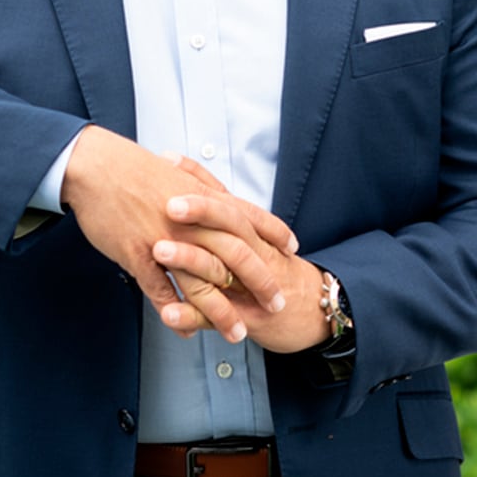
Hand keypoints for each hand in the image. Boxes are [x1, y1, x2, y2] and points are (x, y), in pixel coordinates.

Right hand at [61, 126, 297, 342]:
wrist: (96, 166)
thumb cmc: (133, 169)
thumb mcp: (177, 175)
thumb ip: (201, 190)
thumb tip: (218, 197)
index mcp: (204, 198)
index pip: (250, 217)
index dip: (274, 234)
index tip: (292, 250)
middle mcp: (193, 220)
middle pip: (236, 255)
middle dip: (261, 283)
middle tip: (276, 305)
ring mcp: (166, 239)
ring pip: (202, 282)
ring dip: (222, 312)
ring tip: (237, 333)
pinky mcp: (139, 254)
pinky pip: (160, 290)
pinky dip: (175, 312)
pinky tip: (184, 330)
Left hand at [152, 193, 333, 353]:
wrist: (316, 308)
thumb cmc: (278, 271)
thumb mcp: (257, 240)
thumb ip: (225, 220)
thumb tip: (188, 191)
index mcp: (250, 232)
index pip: (223, 197)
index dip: (197, 177)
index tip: (168, 159)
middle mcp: (252, 251)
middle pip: (228, 223)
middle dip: (200, 211)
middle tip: (170, 202)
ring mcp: (248, 284)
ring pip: (219, 267)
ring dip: (189, 259)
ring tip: (159, 250)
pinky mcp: (244, 316)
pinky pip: (214, 316)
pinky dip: (190, 316)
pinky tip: (168, 313)